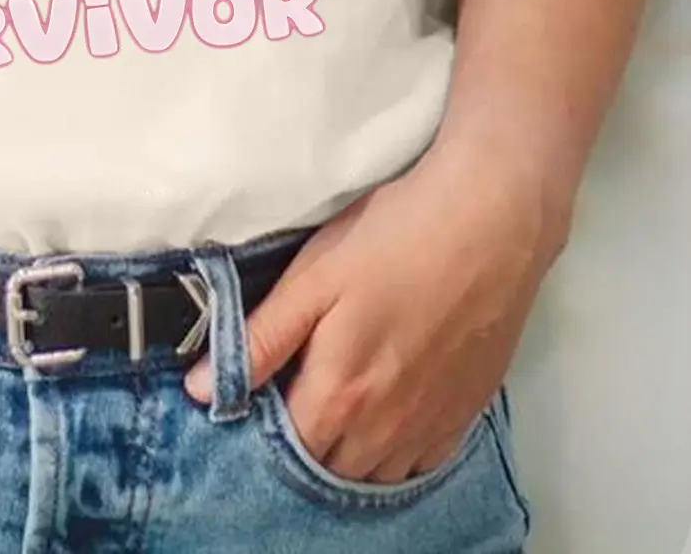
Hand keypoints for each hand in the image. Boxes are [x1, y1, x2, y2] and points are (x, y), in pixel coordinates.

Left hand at [185, 142, 565, 480]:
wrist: (490, 219)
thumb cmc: (393, 237)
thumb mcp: (313, 278)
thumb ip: (258, 339)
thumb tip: (200, 390)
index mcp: (340, 393)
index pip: (285, 447)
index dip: (263, 426)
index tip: (257, 391)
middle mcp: (386, 427)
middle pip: (329, 467)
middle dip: (304, 442)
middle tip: (294, 390)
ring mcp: (431, 425)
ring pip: (375, 471)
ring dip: (348, 453)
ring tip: (337, 402)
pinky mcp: (467, 412)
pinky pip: (421, 464)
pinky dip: (396, 453)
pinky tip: (386, 414)